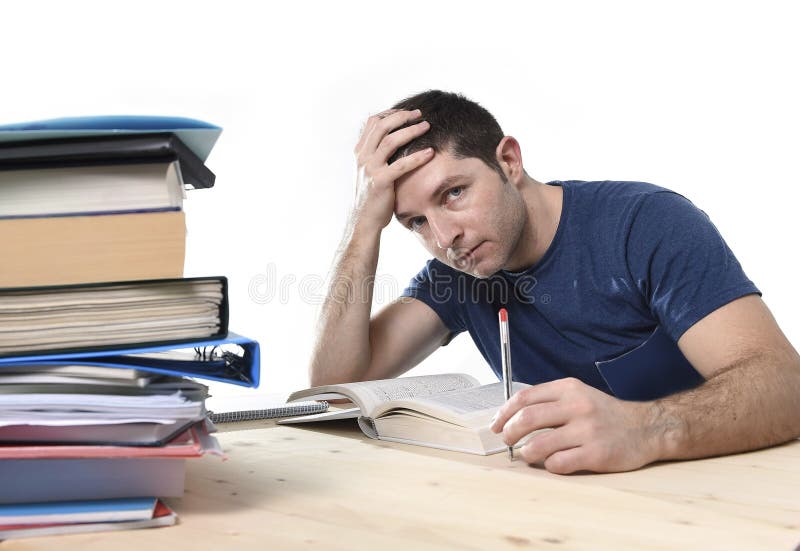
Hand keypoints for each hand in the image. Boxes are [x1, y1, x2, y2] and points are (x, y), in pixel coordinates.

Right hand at [352, 109, 433, 231]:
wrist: (365, 220)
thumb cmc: (373, 196)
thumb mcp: (371, 171)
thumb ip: (377, 155)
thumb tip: (392, 140)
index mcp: (360, 152)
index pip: (373, 122)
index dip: (391, 113)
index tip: (407, 112)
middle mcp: (362, 157)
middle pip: (382, 126)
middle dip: (402, 117)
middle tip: (420, 114)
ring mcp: (370, 169)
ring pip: (390, 141)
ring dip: (411, 130)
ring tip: (427, 126)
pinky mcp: (380, 182)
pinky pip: (401, 165)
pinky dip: (417, 157)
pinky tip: (430, 153)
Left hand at [490, 378, 660, 473]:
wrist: (647, 428)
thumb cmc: (605, 414)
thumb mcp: (578, 395)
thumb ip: (549, 401)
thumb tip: (511, 415)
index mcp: (569, 389)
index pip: (525, 397)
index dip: (504, 412)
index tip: (495, 424)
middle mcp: (577, 406)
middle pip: (527, 419)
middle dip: (509, 433)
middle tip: (506, 441)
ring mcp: (587, 430)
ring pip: (538, 444)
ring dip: (526, 453)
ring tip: (528, 455)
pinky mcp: (596, 454)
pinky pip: (558, 464)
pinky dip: (549, 466)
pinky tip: (553, 463)